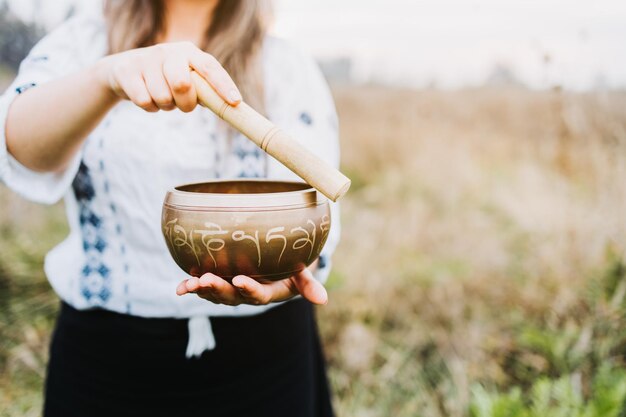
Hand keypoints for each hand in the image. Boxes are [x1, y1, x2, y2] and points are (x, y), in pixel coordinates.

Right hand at [95, 41, 240, 112]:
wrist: (123, 71)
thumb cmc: (165, 79)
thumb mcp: (187, 79)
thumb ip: (205, 90)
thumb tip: (230, 107)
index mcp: (189, 52)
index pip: (210, 67)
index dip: (223, 85)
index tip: (234, 102)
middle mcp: (168, 51)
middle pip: (183, 84)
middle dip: (185, 104)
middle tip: (183, 106)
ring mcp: (146, 59)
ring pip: (163, 97)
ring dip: (165, 107)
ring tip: (161, 98)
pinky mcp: (127, 71)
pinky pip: (145, 101)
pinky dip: (149, 108)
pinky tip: (146, 97)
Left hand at [175, 268, 328, 305]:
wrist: (278, 267)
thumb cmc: (292, 267)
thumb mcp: (303, 274)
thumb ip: (309, 285)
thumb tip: (323, 300)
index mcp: (268, 293)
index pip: (258, 295)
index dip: (249, 289)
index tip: (240, 280)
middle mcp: (247, 294)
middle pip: (232, 297)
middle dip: (218, 289)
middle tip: (205, 281)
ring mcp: (232, 289)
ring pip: (216, 293)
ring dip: (201, 289)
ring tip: (189, 285)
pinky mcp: (220, 281)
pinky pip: (204, 287)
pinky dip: (190, 287)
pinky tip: (179, 288)